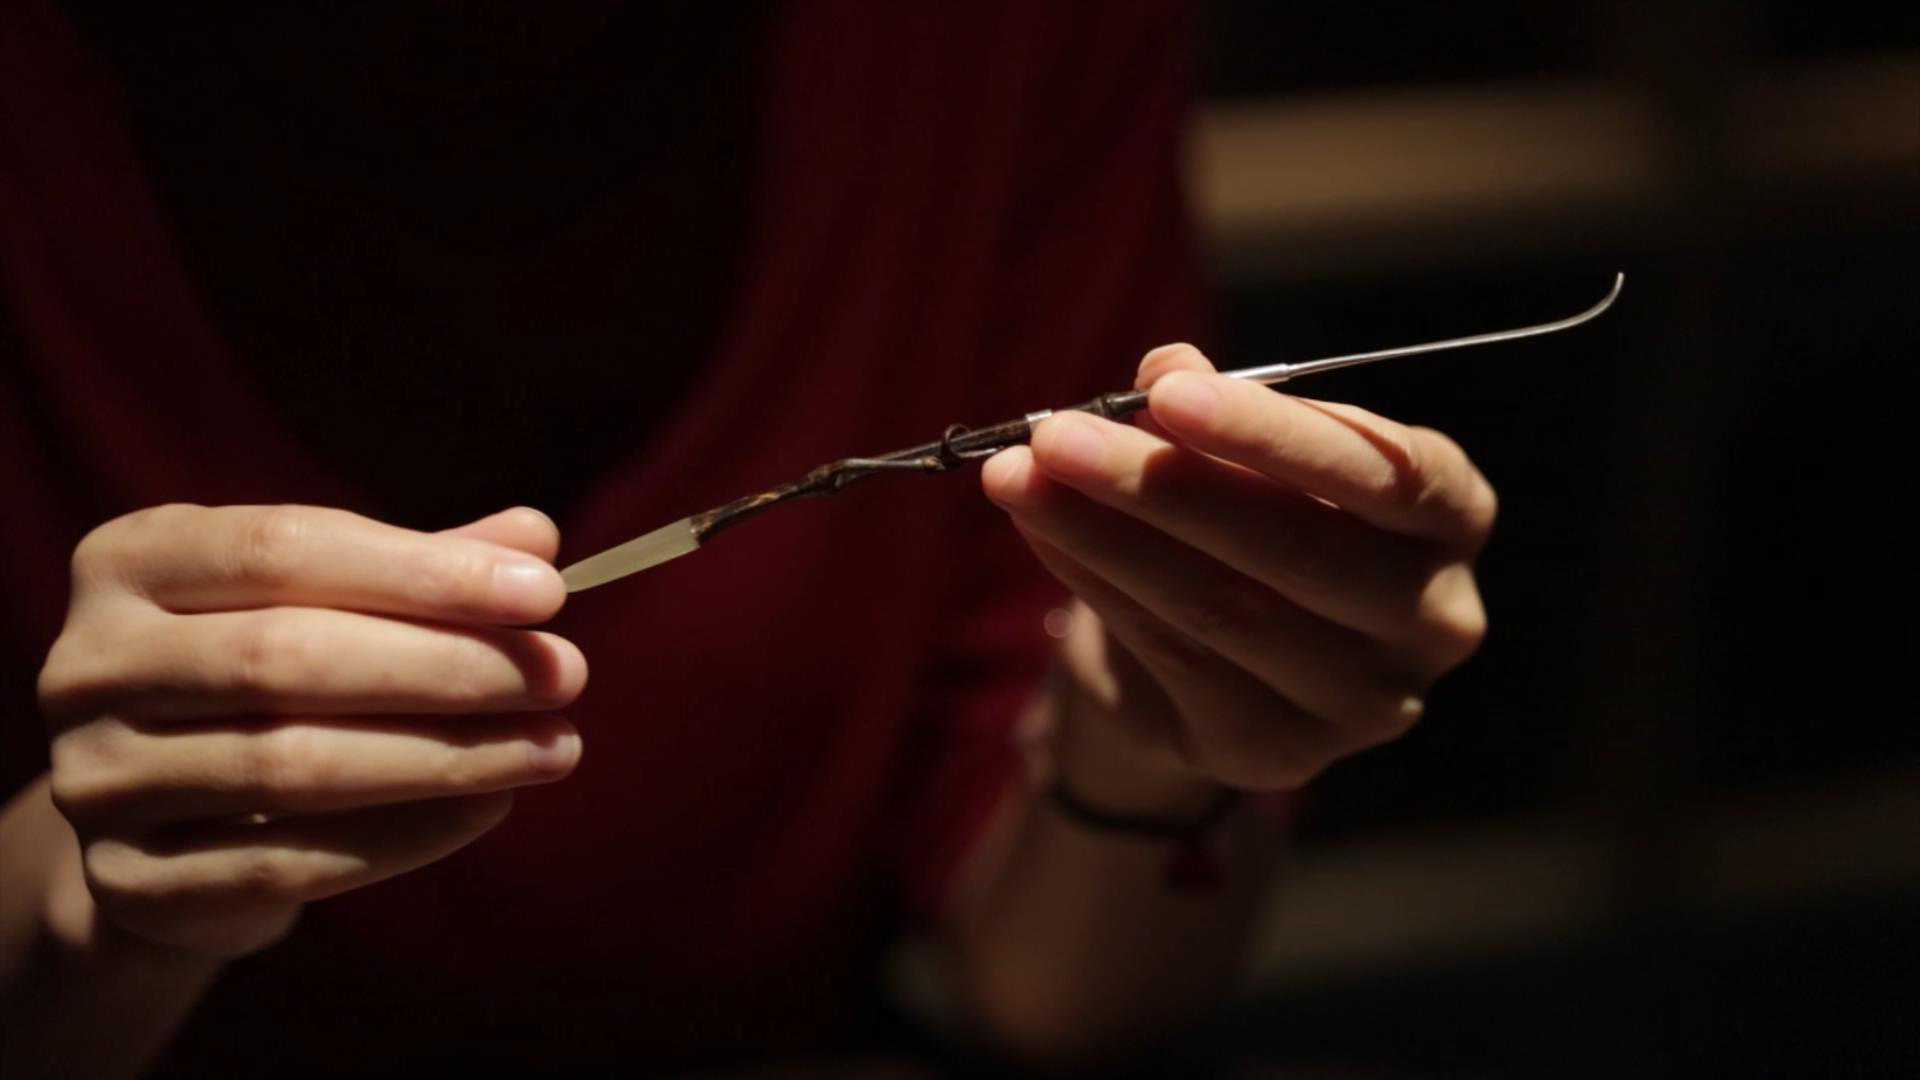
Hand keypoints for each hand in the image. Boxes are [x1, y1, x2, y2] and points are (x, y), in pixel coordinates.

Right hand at [36, 505, 585, 956]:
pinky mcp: (130, 881)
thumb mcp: (331, 598)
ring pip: (292, 766)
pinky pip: (289, 862)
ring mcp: (97, 779)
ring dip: (447, 757)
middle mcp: (88, 663)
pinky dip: (408, 835)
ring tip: (555, 747)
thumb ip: (424, 568)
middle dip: (449, 667)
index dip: (423, 572)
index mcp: (132, 560)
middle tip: (566, 675)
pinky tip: (494, 806)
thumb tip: (535, 538)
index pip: (285, 549)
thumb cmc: (269, 670)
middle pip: (288, 659)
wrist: (170, 812)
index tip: (547, 592)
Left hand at [982, 345, 1493, 810]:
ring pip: (1222, 609)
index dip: (1274, 434)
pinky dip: (1097, 586)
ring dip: (1103, 535)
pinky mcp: (1280, 752)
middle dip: (1161, 486)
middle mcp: (1435, 617)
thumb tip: (1163, 367)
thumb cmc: (1262, 510)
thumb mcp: (1250, 446)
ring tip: (1017, 477)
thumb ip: (1216, 408)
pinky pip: (1175, 657)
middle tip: (1052, 436)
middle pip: (1294, 551)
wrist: (1236, 648)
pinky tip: (1043, 534)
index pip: (1387, 474)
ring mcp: (1365, 701)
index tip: (1165, 393)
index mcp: (1452, 514)